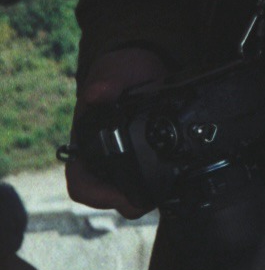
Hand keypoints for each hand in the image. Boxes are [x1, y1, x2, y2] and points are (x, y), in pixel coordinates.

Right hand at [65, 47, 168, 218]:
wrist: (147, 67)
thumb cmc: (123, 70)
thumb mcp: (117, 69)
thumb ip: (109, 80)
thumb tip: (96, 93)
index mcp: (87, 142)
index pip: (81, 183)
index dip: (97, 196)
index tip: (122, 195)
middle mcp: (102, 157)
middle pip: (107, 197)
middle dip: (129, 202)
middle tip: (154, 200)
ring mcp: (123, 162)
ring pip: (129, 195)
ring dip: (146, 197)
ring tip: (168, 191)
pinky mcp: (146, 161)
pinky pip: (148, 183)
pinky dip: (161, 186)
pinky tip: (177, 179)